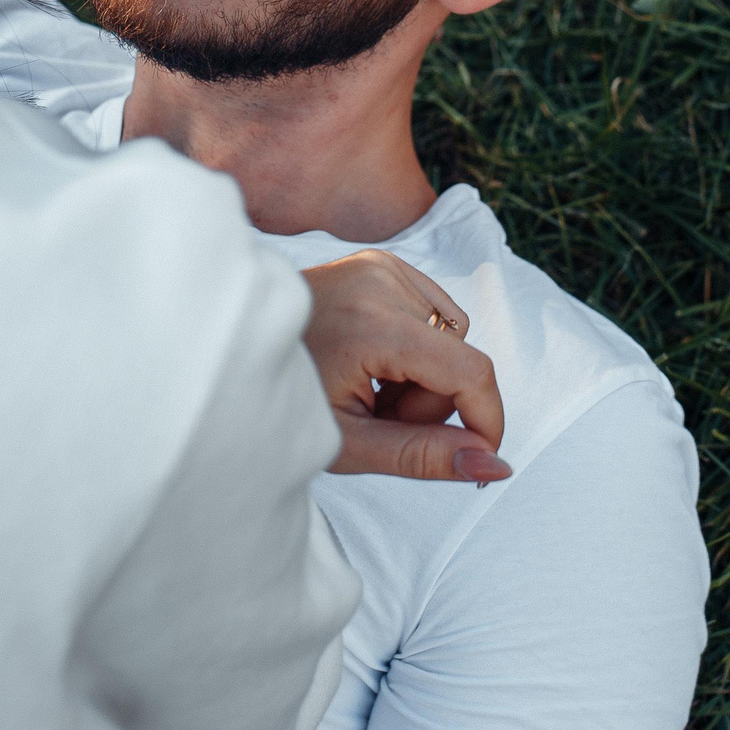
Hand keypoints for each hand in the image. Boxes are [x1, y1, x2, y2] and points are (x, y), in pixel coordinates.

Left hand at [301, 250, 508, 483]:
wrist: (235, 352)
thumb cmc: (283, 401)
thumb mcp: (350, 444)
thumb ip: (424, 456)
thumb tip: (494, 467)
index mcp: (372, 323)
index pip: (470, 371)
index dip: (486, 421)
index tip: (476, 458)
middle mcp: (382, 280)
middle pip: (459, 359)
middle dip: (430, 402)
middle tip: (373, 415)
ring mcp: (381, 265)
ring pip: (451, 338)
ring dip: (422, 376)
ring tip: (367, 387)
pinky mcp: (381, 262)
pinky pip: (433, 313)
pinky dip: (416, 348)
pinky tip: (373, 360)